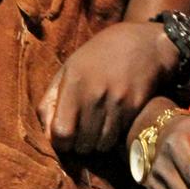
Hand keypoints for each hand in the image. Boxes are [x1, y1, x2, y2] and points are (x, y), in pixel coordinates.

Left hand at [37, 21, 178, 154]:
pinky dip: (114, 136)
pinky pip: (119, 138)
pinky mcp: (135, 108)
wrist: (143, 43)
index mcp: (74, 82)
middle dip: (79, 144)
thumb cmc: (99, 55)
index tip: (64, 137)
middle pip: (82, 144)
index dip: (60, 142)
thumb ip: (50, 100)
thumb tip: (46, 134)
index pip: (61, 133)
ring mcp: (117, 102)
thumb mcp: (68, 68)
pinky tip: (113, 121)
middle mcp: (95, 94)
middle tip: (82, 131)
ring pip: (101, 146)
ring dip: (97, 142)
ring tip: (98, 126)